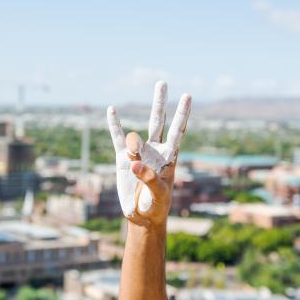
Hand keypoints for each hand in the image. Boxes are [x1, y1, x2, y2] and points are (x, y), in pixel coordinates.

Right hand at [107, 81, 191, 225]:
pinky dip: (114, 125)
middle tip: (162, 83)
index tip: (187, 96)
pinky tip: (112, 110)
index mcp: (169, 158)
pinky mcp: (124, 159)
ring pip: (138, 129)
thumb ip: (149, 179)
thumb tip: (134, 162)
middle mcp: (155, 151)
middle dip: (161, 103)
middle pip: (159, 122)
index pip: (177, 132)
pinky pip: (117, 139)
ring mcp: (139, 154)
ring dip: (133, 116)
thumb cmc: (156, 206)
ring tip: (120, 106)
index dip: (182, 114)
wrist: (142, 216)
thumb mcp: (157, 195)